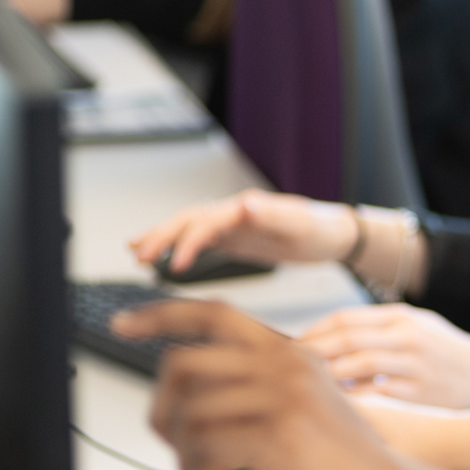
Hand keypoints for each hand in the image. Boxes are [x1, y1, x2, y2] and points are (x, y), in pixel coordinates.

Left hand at [119, 298, 469, 469]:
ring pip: (185, 411)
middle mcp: (288, 364)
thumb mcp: (303, 421)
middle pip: (181, 364)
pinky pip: (201, 449)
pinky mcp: (279, 434)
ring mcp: (284, 395)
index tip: (122, 325)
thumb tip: (185, 408)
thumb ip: (256, 401)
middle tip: (184, 451)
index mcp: (294, 355)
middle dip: (163, 414)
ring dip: (185, 459)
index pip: (213, 313)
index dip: (161, 315)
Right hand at [130, 189, 358, 273]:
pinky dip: (179, 245)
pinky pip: (200, 239)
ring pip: (188, 227)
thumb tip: (246, 204)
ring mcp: (232, 224)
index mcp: (246, 209)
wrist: (333, 234)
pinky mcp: (234, 237)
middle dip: (161, 236)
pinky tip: (164, 256)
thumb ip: (272, 215)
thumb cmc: (320, 229)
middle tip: (139, 255)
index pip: (207, 222)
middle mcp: (234, 213)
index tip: (176, 264)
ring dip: (162, 237)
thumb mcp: (300, 224)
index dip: (189, 242)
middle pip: (188, 220)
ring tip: (136, 252)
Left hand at [302, 305, 469, 408]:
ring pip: (357, 364)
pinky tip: (337, 404)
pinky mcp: (420, 392)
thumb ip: (377, 330)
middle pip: (346, 338)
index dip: (313, 333)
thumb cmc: (446, 354)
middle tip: (285, 368)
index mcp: (402, 317)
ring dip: (327, 375)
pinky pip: (375, 393)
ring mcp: (414, 364)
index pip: (345, 319)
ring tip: (306, 386)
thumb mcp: (416, 327)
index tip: (290, 348)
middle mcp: (407, 336)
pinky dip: (351, 397)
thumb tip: (326, 339)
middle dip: (311, 353)